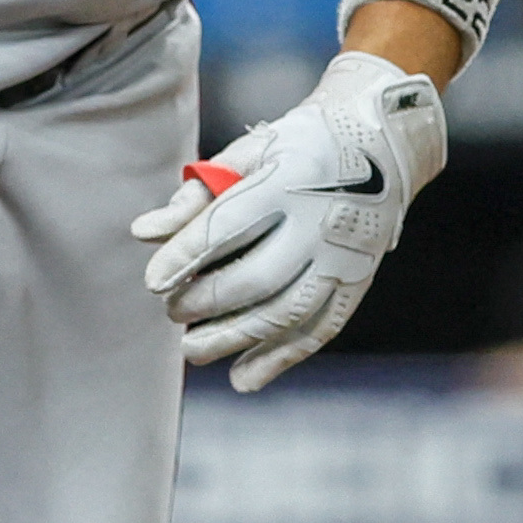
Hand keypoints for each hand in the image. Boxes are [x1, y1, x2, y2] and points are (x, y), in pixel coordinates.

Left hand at [131, 49, 447, 389]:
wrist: (380, 144)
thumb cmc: (296, 148)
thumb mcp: (246, 154)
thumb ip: (195, 195)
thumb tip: (143, 234)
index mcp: (286, 180)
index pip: (226, 226)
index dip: (184, 257)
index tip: (153, 282)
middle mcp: (319, 222)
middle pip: (258, 279)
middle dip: (207, 302)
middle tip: (173, 313)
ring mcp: (343, 256)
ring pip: (289, 312)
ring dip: (236, 339)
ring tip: (192, 350)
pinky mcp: (358, 280)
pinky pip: (320, 328)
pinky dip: (280, 358)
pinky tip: (242, 377)